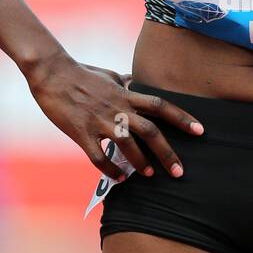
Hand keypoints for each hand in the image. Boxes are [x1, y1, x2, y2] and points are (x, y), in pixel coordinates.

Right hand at [23, 53, 203, 180]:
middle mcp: (117, 108)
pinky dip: (110, 169)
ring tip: (151, 175)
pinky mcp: (80, 132)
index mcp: (126, 94)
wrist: (51, 73)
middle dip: (167, 152)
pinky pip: (98, 156)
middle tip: (179, 171)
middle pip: (150, 131)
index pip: (161, 106)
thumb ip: (126, 82)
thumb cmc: (82, 73)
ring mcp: (99, 121)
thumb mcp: (110, 75)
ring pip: (126, 145)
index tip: (200, 131)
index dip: (182, 118)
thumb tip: (137, 82)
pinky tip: (120, 179)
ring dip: (141, 163)